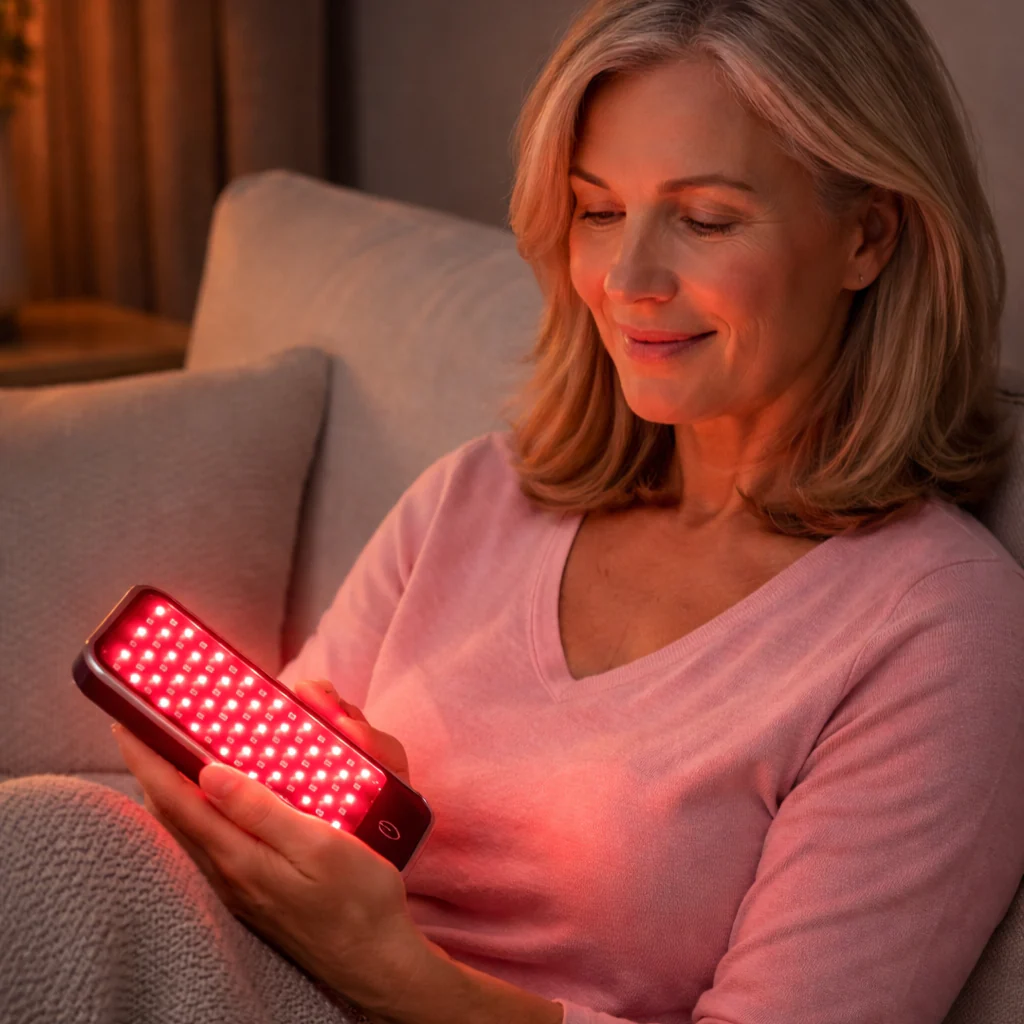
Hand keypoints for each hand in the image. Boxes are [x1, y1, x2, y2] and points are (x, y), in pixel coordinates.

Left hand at [112, 678, 427, 1012]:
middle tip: (142, 731)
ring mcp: (237, 886)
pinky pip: (205, 844)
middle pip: (171, 815)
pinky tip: (208, 805)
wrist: (373, 959)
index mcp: (240, 855)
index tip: (126, 724)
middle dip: (151, 770)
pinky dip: (194, 813)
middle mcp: (227, 873)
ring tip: (166, 759)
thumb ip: (262, 810)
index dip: (149, 759)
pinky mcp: (251, 893)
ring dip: (170, 791)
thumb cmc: (357, 900)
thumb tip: (208, 772)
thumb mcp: (319, 845)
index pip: (178, 798)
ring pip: (184, 831)